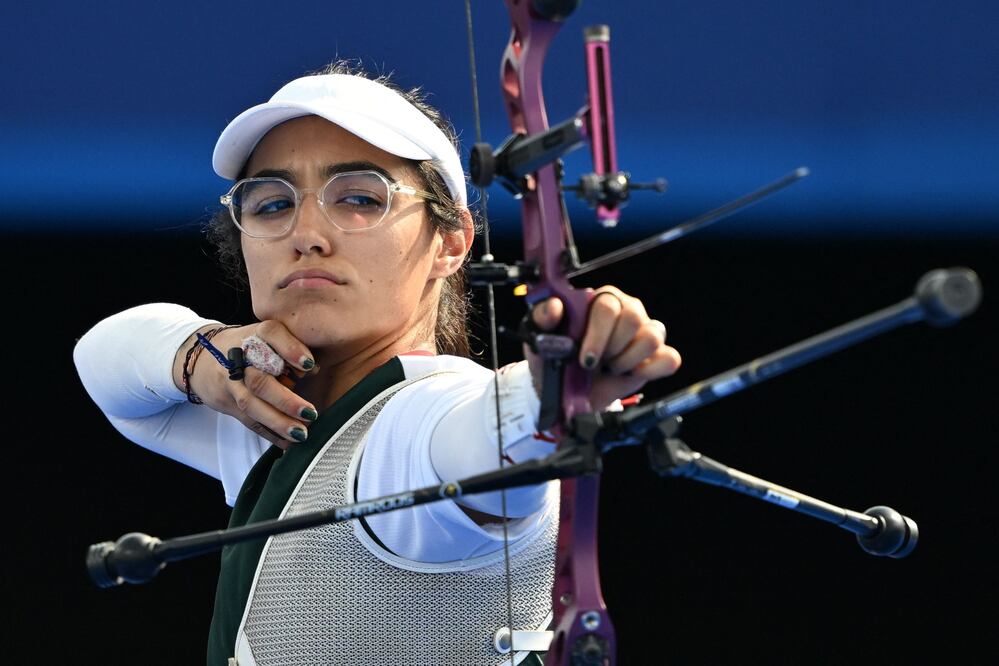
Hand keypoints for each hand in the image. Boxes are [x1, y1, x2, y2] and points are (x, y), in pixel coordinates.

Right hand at [175, 320, 318, 446]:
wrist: (202, 357)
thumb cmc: (248, 346)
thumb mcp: (267, 339)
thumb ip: (291, 349)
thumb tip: (314, 369)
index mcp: (255, 334)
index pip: (271, 334)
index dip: (290, 349)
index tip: (309, 365)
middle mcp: (239, 357)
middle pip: (259, 380)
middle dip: (285, 400)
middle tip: (310, 412)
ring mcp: (230, 381)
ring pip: (251, 404)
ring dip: (277, 422)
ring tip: (301, 433)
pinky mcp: (226, 402)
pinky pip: (248, 421)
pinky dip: (269, 433)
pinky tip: (287, 442)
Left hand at [526, 286, 680, 411]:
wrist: (566, 391)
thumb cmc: (556, 358)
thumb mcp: (541, 337)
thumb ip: (544, 317)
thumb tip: (555, 307)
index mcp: (600, 300)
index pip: (608, 307)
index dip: (598, 334)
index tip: (585, 358)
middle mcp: (627, 310)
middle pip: (634, 319)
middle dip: (613, 348)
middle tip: (596, 362)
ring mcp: (645, 332)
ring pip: (652, 338)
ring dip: (627, 361)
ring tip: (610, 367)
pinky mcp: (657, 356)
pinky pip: (670, 359)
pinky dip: (650, 371)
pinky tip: (630, 374)